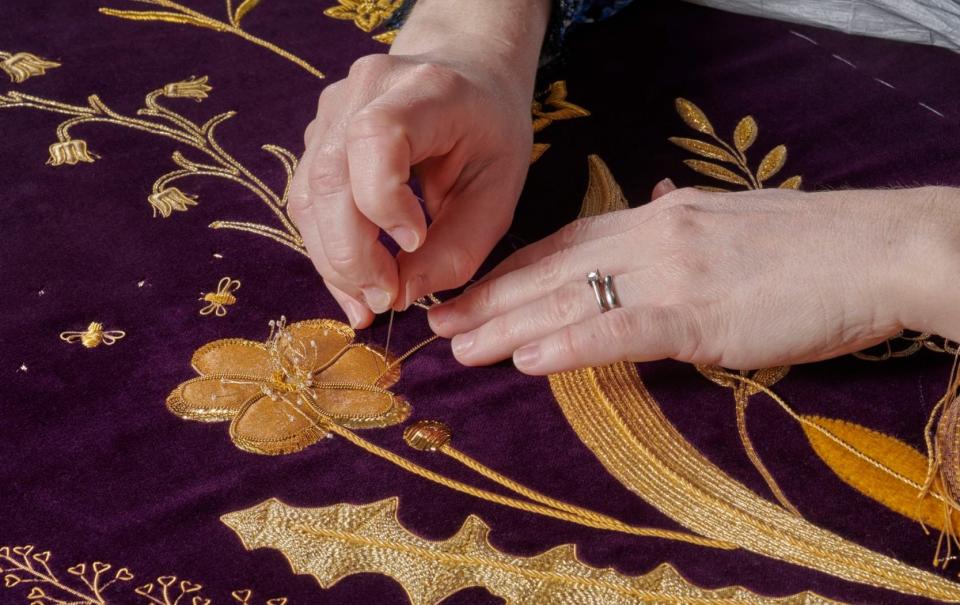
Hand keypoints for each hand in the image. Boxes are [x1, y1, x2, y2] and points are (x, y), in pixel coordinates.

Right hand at [288, 0, 548, 327]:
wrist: (466, 74)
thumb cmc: (489, 134)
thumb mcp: (498, 194)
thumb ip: (456, 249)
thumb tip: (401, 295)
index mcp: (425, 90)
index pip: (376, 138)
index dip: (384, 201)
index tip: (416, 242)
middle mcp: (365, 90)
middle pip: (330, 178)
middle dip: (352, 255)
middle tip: (386, 301)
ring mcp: (331, 110)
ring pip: (308, 197)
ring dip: (334, 261)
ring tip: (370, 303)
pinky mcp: (316, 136)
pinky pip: (307, 202)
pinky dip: (328, 249)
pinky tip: (355, 282)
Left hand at [428, 183, 959, 373]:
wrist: (876, 250)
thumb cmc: (807, 248)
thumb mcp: (727, 226)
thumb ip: (679, 233)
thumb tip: (650, 226)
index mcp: (658, 219)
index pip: (565, 244)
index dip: (512, 270)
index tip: (472, 289)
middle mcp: (652, 237)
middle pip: (552, 269)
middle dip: (491, 298)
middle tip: (439, 321)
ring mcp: (672, 273)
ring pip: (570, 299)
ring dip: (508, 325)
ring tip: (459, 345)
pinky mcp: (699, 313)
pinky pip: (619, 330)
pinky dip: (569, 346)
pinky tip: (527, 361)